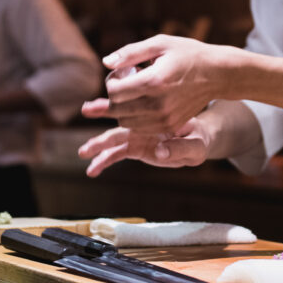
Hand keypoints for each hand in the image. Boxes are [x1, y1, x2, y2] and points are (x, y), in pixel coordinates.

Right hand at [77, 118, 210, 176]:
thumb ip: (180, 147)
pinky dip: (104, 161)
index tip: (107, 114)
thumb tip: (159, 152)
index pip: (135, 115)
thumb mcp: (196, 145)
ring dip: (98, 145)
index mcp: (156, 118)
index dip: (119, 112)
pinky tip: (92, 170)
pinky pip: (117, 154)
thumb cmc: (199, 138)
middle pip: (118, 125)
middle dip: (103, 126)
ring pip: (113, 139)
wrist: (198, 139)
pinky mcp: (136, 147)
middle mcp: (142, 124)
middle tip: (86, 129)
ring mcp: (137, 135)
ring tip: (83, 153)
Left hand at [81, 34, 235, 133]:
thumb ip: (130, 53)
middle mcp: (158, 104)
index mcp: (154, 81)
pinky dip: (135, 117)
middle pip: (116, 109)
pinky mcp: (170, 126)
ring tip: (136, 92)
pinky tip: (144, 102)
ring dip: (123, 108)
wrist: (217, 74)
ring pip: (126, 122)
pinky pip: (140, 128)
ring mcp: (165, 118)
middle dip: (114, 96)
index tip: (123, 71)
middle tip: (126, 81)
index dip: (111, 81)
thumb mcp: (160, 44)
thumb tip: (106, 62)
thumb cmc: (187, 54)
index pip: (114, 91)